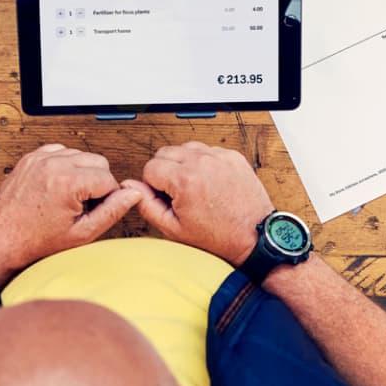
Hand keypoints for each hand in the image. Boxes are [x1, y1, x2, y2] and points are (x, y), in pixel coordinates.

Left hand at [0, 144, 144, 273]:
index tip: (92, 213)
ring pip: (80, 155)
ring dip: (80, 173)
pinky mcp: (29, 158)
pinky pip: (60, 152)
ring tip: (67, 199)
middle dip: (96, 183)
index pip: (109, 179)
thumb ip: (112, 211)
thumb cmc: (34, 242)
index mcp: (67, 182)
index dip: (106, 199)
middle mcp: (52, 164)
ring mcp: (39, 159)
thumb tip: (132, 195)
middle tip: (81, 207)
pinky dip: (63, 166)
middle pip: (98, 162)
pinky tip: (57, 188)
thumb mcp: (82, 233)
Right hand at [124, 142, 272, 265]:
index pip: (150, 167)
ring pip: (185, 148)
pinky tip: (210, 182)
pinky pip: (207, 150)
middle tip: (178, 193)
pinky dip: (204, 162)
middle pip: (165, 152)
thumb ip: (147, 205)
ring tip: (194, 187)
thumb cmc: (218, 236)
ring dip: (184, 164)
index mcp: (185, 180)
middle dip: (166, 171)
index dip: (153, 185)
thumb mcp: (174, 229)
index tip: (166, 198)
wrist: (254, 237)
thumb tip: (131, 186)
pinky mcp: (233, 156)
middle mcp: (202, 163)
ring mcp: (219, 157)